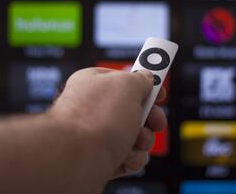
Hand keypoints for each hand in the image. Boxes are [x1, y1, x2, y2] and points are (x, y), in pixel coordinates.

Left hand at [50, 68, 167, 178]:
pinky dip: (132, 158)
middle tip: (155, 121)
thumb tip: (147, 77)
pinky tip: (125, 157)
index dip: (144, 84)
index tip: (159, 89)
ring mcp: (96, 135)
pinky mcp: (100, 158)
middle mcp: (93, 109)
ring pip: (134, 135)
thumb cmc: (95, 118)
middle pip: (133, 110)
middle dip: (149, 117)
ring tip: (137, 141)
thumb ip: (140, 78)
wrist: (76, 158)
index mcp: (94, 83)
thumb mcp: (127, 85)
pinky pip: (127, 156)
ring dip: (143, 139)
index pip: (123, 79)